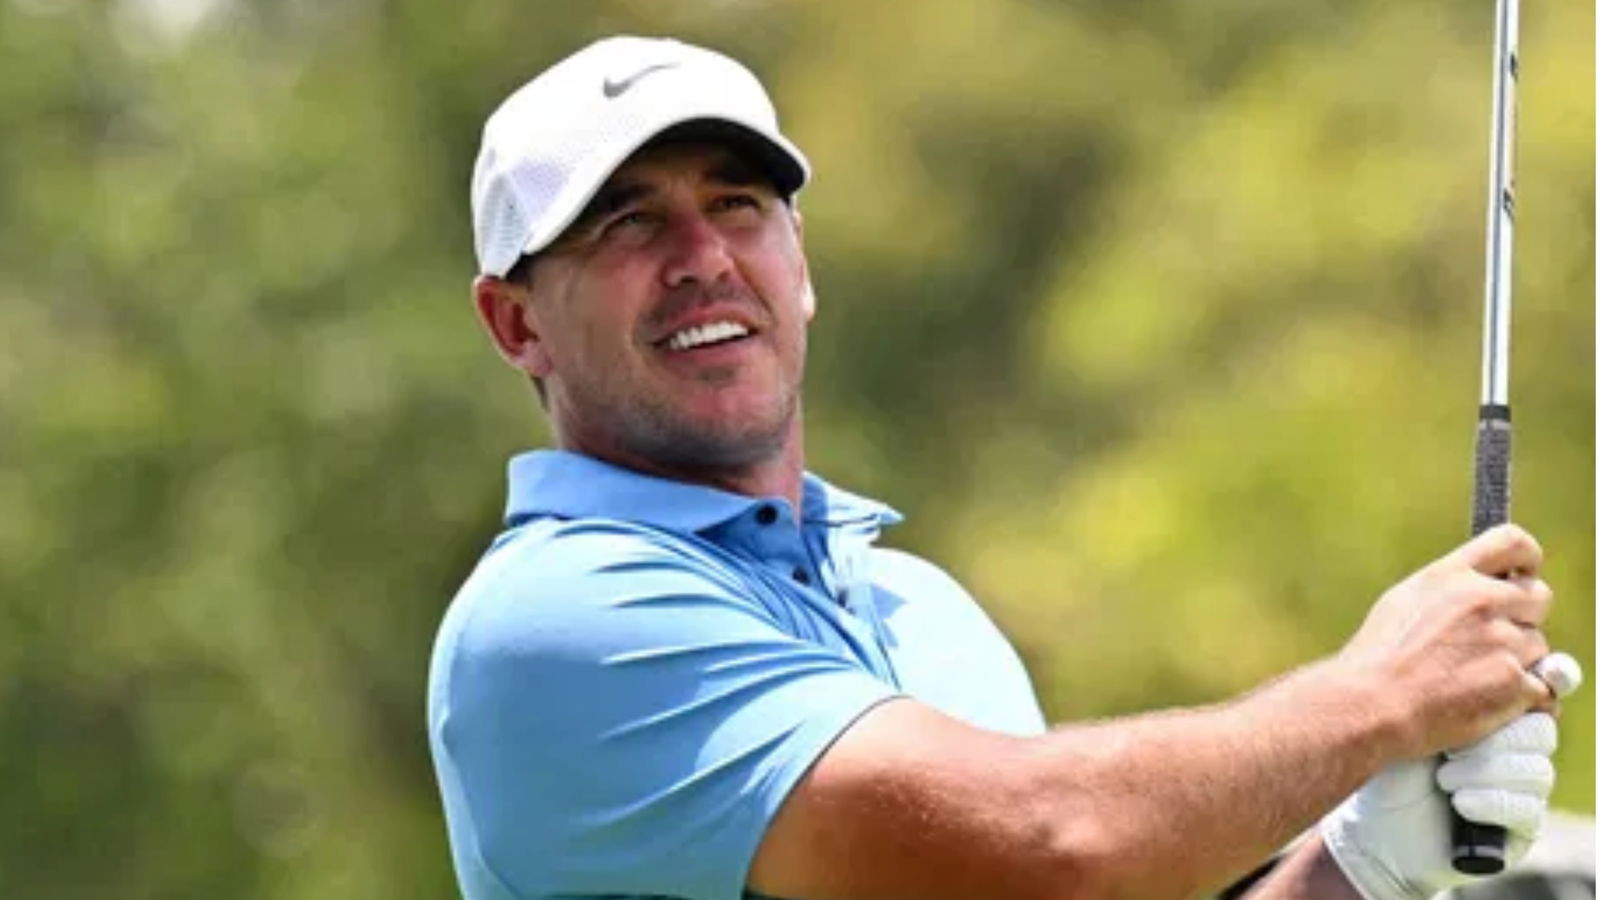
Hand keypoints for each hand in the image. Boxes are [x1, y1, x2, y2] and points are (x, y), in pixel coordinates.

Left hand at [1320, 712, 1559, 899]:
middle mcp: (1515, 748)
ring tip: (1444, 778)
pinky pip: (1528, 808)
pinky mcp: (1522, 827)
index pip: (1532, 693)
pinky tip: (1459, 802)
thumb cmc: (1390, 765)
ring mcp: (1522, 788)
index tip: (1509, 693)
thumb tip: (1491, 675)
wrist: (1374, 825)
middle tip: (1449, 748)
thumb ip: (1450, 697)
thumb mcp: (1412, 724)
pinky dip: (1491, 802)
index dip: (1529, 690)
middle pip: (1539, 730)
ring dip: (1485, 772)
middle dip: (1494, 738)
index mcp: (1495, 713)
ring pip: (1536, 770)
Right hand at [1337, 524, 1554, 756]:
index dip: (1527, 559)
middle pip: (1539, 598)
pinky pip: (1544, 691)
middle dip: (1525, 619)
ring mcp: (1503, 642)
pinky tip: (1496, 706)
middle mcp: (1482, 601)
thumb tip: (1485, 590)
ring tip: (1476, 680)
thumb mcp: (1403, 602)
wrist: (1372, 704)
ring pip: (1540, 649)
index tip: (1524, 575)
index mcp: (1452, 576)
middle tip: (1495, 642)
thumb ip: (1450, 591)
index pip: (1513, 543)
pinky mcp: (1514, 683)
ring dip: (1520, 663)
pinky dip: (1526, 702)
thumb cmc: (1377, 658)